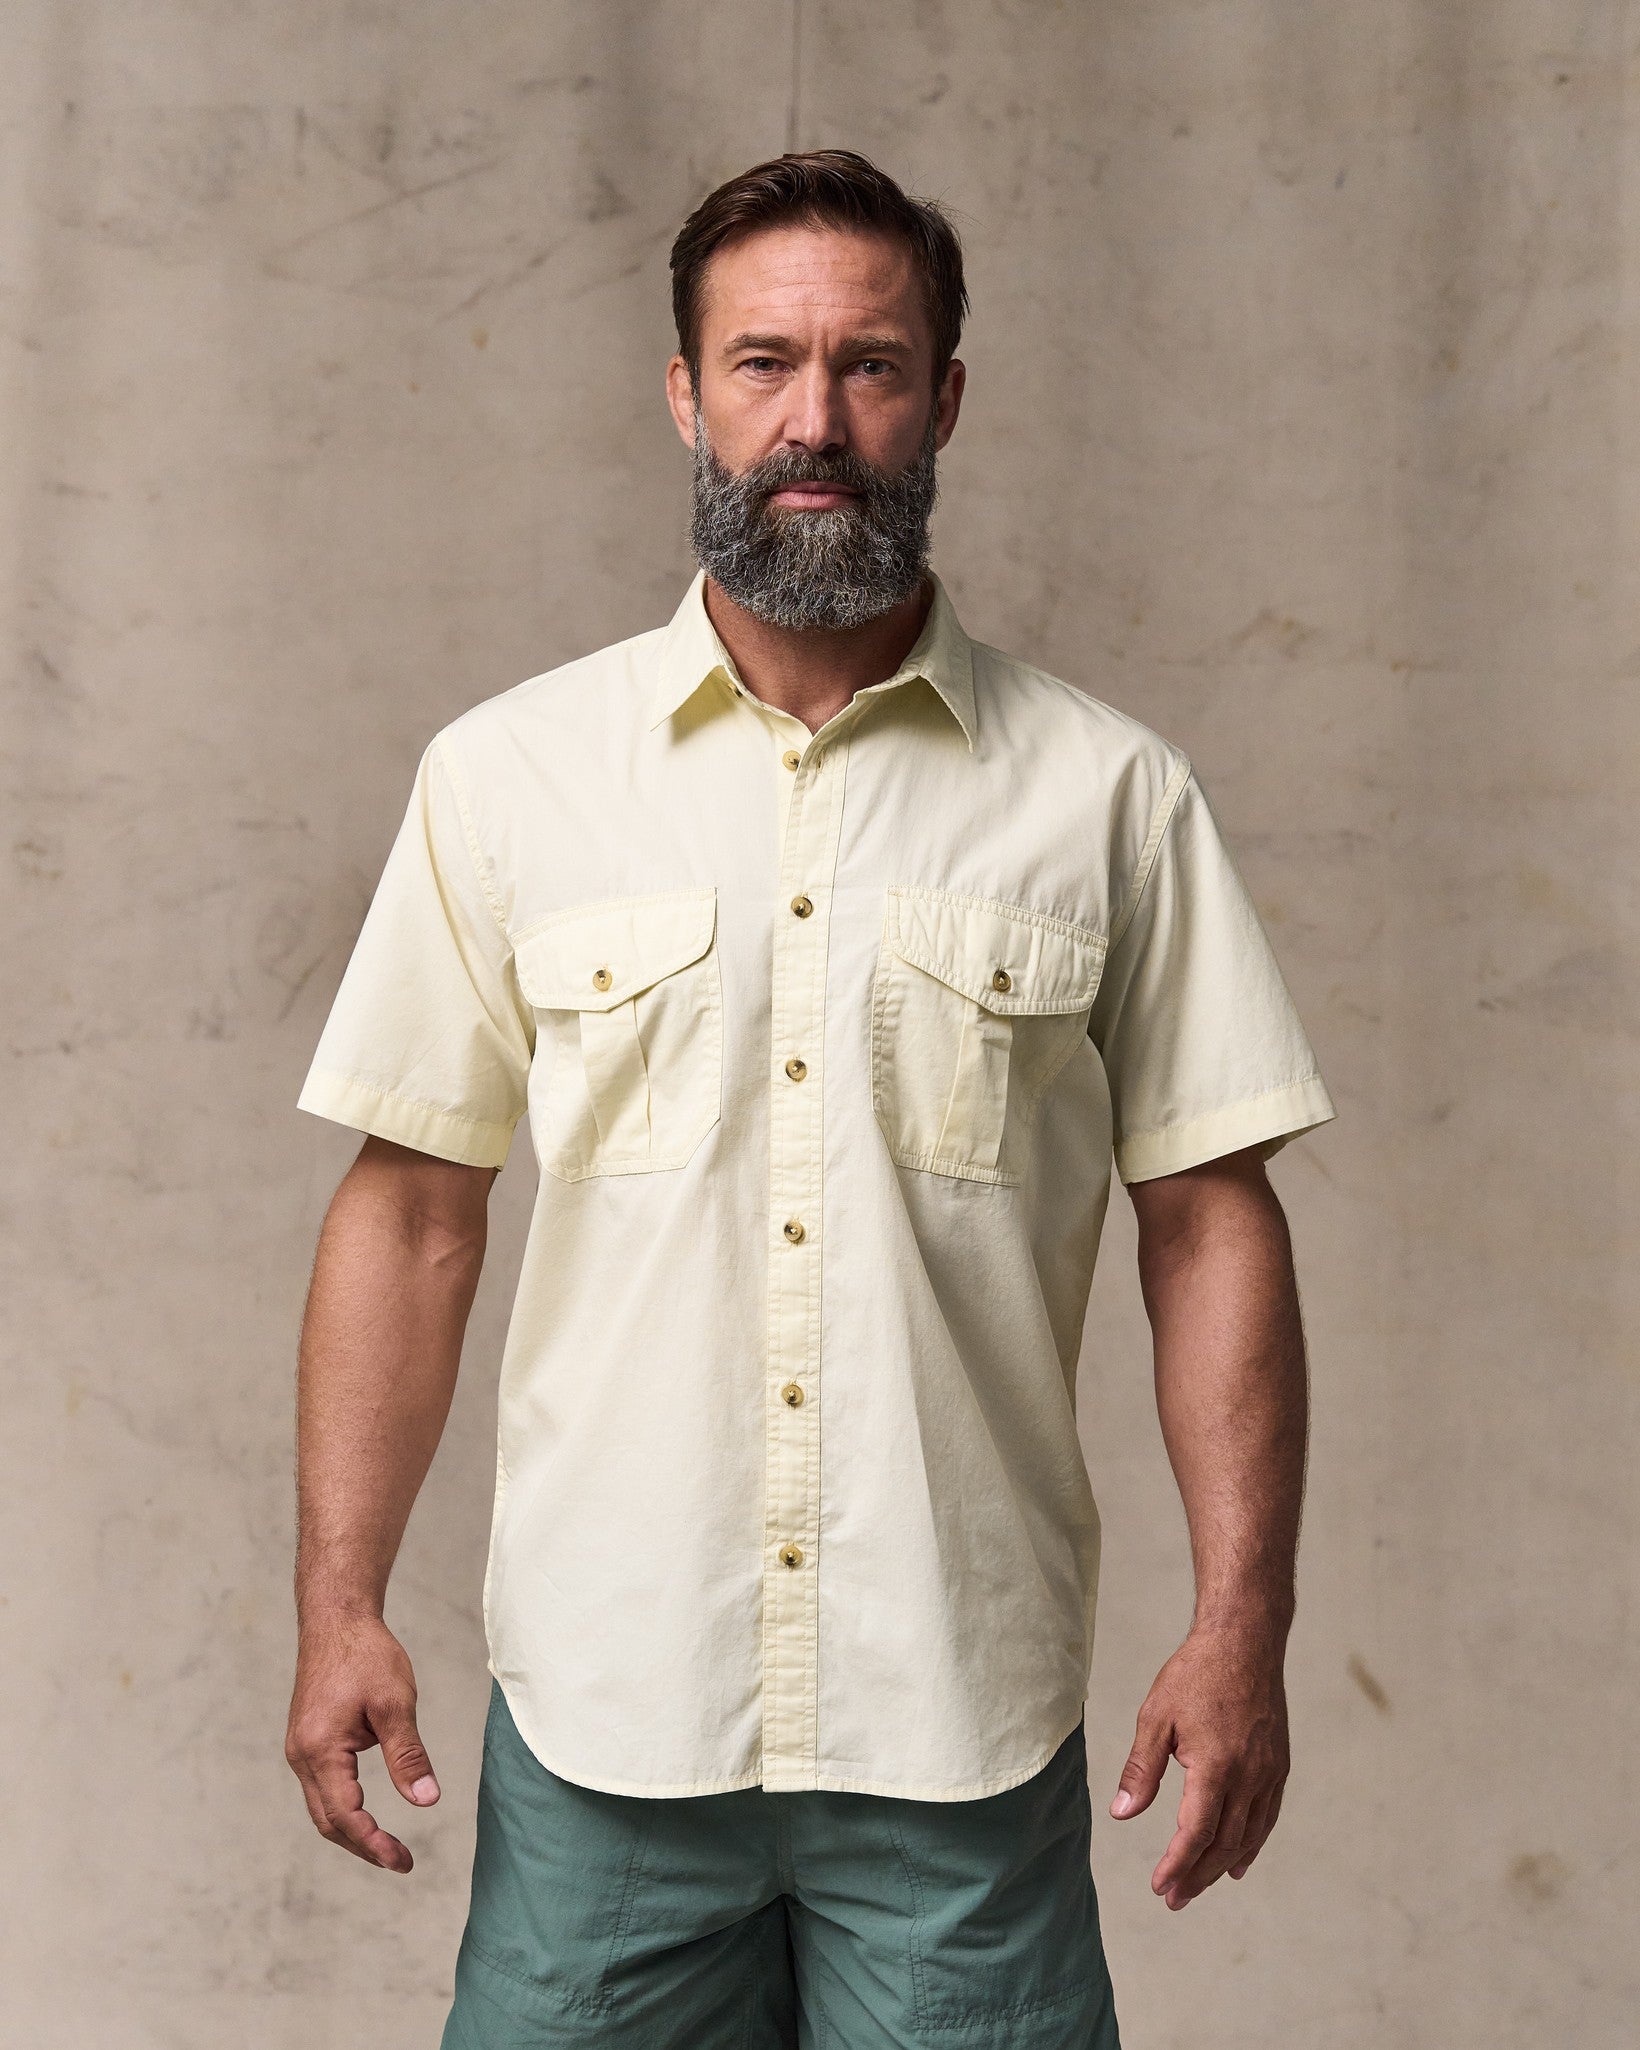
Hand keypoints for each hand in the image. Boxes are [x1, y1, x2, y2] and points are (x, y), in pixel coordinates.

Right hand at [285, 1613, 439, 1873]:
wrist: (336, 1618)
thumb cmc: (366, 1654)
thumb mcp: (396, 1703)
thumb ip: (408, 1755)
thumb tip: (426, 1801)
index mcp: (320, 1749)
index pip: (345, 1815)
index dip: (374, 1844)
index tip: (403, 1861)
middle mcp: (302, 1756)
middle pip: (328, 1821)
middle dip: (363, 1846)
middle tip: (401, 1861)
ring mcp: (300, 1749)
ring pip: (322, 1807)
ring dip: (352, 1831)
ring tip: (387, 1847)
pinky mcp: (307, 1741)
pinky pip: (322, 1788)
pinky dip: (344, 1808)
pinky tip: (368, 1812)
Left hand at [1109, 1622, 1289, 1909]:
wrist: (1245, 1642)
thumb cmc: (1195, 1674)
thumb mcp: (1156, 1716)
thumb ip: (1141, 1770)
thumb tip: (1121, 1814)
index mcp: (1216, 1767)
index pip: (1196, 1833)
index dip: (1177, 1865)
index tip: (1159, 1887)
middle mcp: (1249, 1777)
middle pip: (1224, 1844)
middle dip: (1197, 1876)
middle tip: (1173, 1899)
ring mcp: (1268, 1773)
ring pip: (1249, 1837)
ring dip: (1223, 1866)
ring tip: (1198, 1886)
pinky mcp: (1278, 1766)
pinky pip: (1267, 1818)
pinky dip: (1252, 1845)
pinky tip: (1239, 1861)